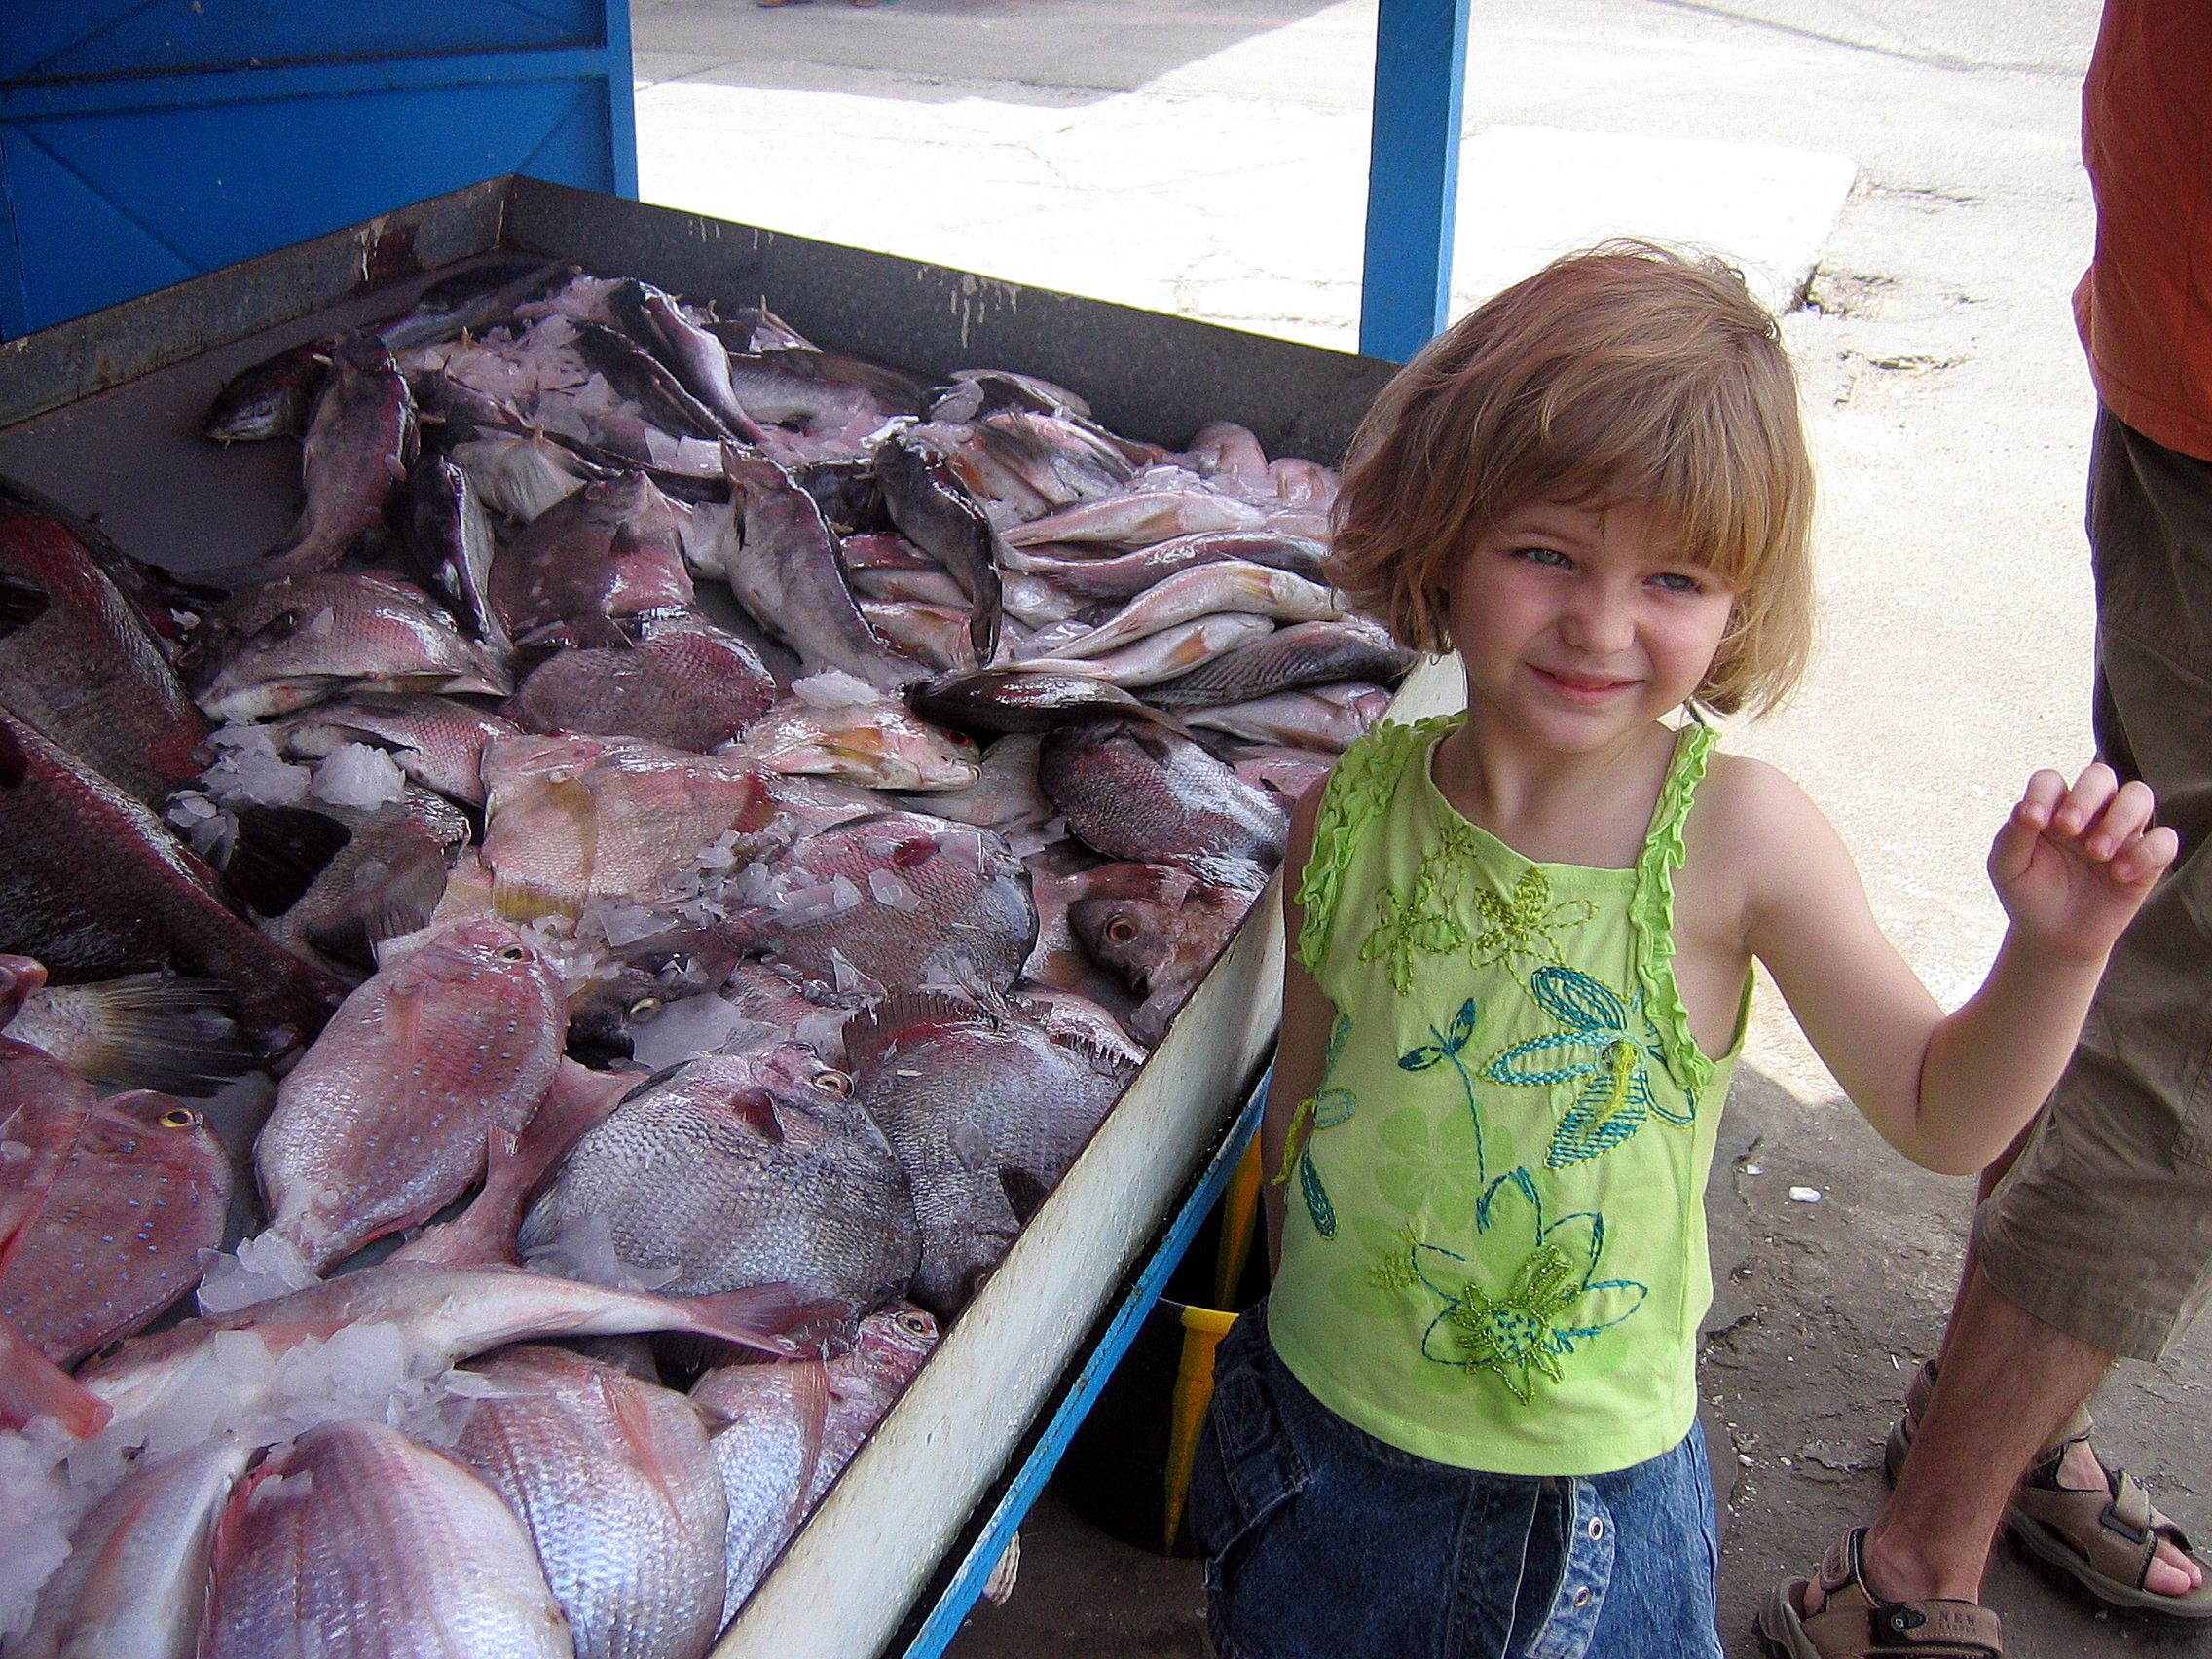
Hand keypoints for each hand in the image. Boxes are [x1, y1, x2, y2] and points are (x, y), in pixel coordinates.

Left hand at [1989, 764, 2178, 962]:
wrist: (2053, 936)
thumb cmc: (2028, 893)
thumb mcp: (2007, 868)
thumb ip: (2012, 837)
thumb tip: (2026, 810)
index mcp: (2050, 808)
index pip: (2050, 781)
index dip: (2043, 793)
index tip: (2034, 821)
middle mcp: (2088, 813)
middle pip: (2100, 776)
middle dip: (2085, 797)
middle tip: (2069, 829)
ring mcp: (2120, 833)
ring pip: (2139, 795)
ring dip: (2119, 818)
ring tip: (2097, 853)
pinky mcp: (2146, 859)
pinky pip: (2164, 839)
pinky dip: (2146, 853)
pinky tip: (2120, 875)